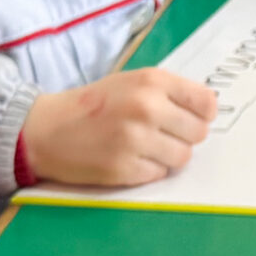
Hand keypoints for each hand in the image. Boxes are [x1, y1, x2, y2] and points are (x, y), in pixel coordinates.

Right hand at [21, 66, 217, 187]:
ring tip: (143, 147)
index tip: (188, 118)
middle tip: (159, 134)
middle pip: (198, 133)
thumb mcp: (132, 82)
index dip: (201, 114)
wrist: (46, 128)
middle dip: (183, 136)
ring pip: (182, 157)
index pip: (206, 103)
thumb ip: (169, 92)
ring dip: (167, 156)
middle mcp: (147, 107)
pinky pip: (159, 174)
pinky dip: (148, 170)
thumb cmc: (95, 104)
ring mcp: (135, 139)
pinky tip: (128, 158)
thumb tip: (209, 109)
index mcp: (152, 81)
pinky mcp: (124, 168)